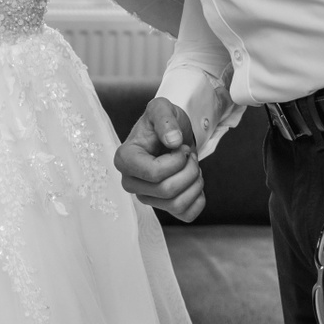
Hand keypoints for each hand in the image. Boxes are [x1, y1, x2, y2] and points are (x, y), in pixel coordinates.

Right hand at [113, 98, 205, 221]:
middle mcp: (130, 182)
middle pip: (167, 191)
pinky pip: (185, 215)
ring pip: (177, 204)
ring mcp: (146, 197)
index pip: (154, 173)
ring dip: (195, 183)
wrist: (172, 134)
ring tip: (193, 167)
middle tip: (190, 156)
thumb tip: (173, 141)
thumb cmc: (163, 121)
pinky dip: (198, 199)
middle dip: (189, 170)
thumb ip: (165, 119)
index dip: (177, 161)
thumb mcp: (161, 108)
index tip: (180, 147)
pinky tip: (194, 182)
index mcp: (125, 159)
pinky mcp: (162, 207)